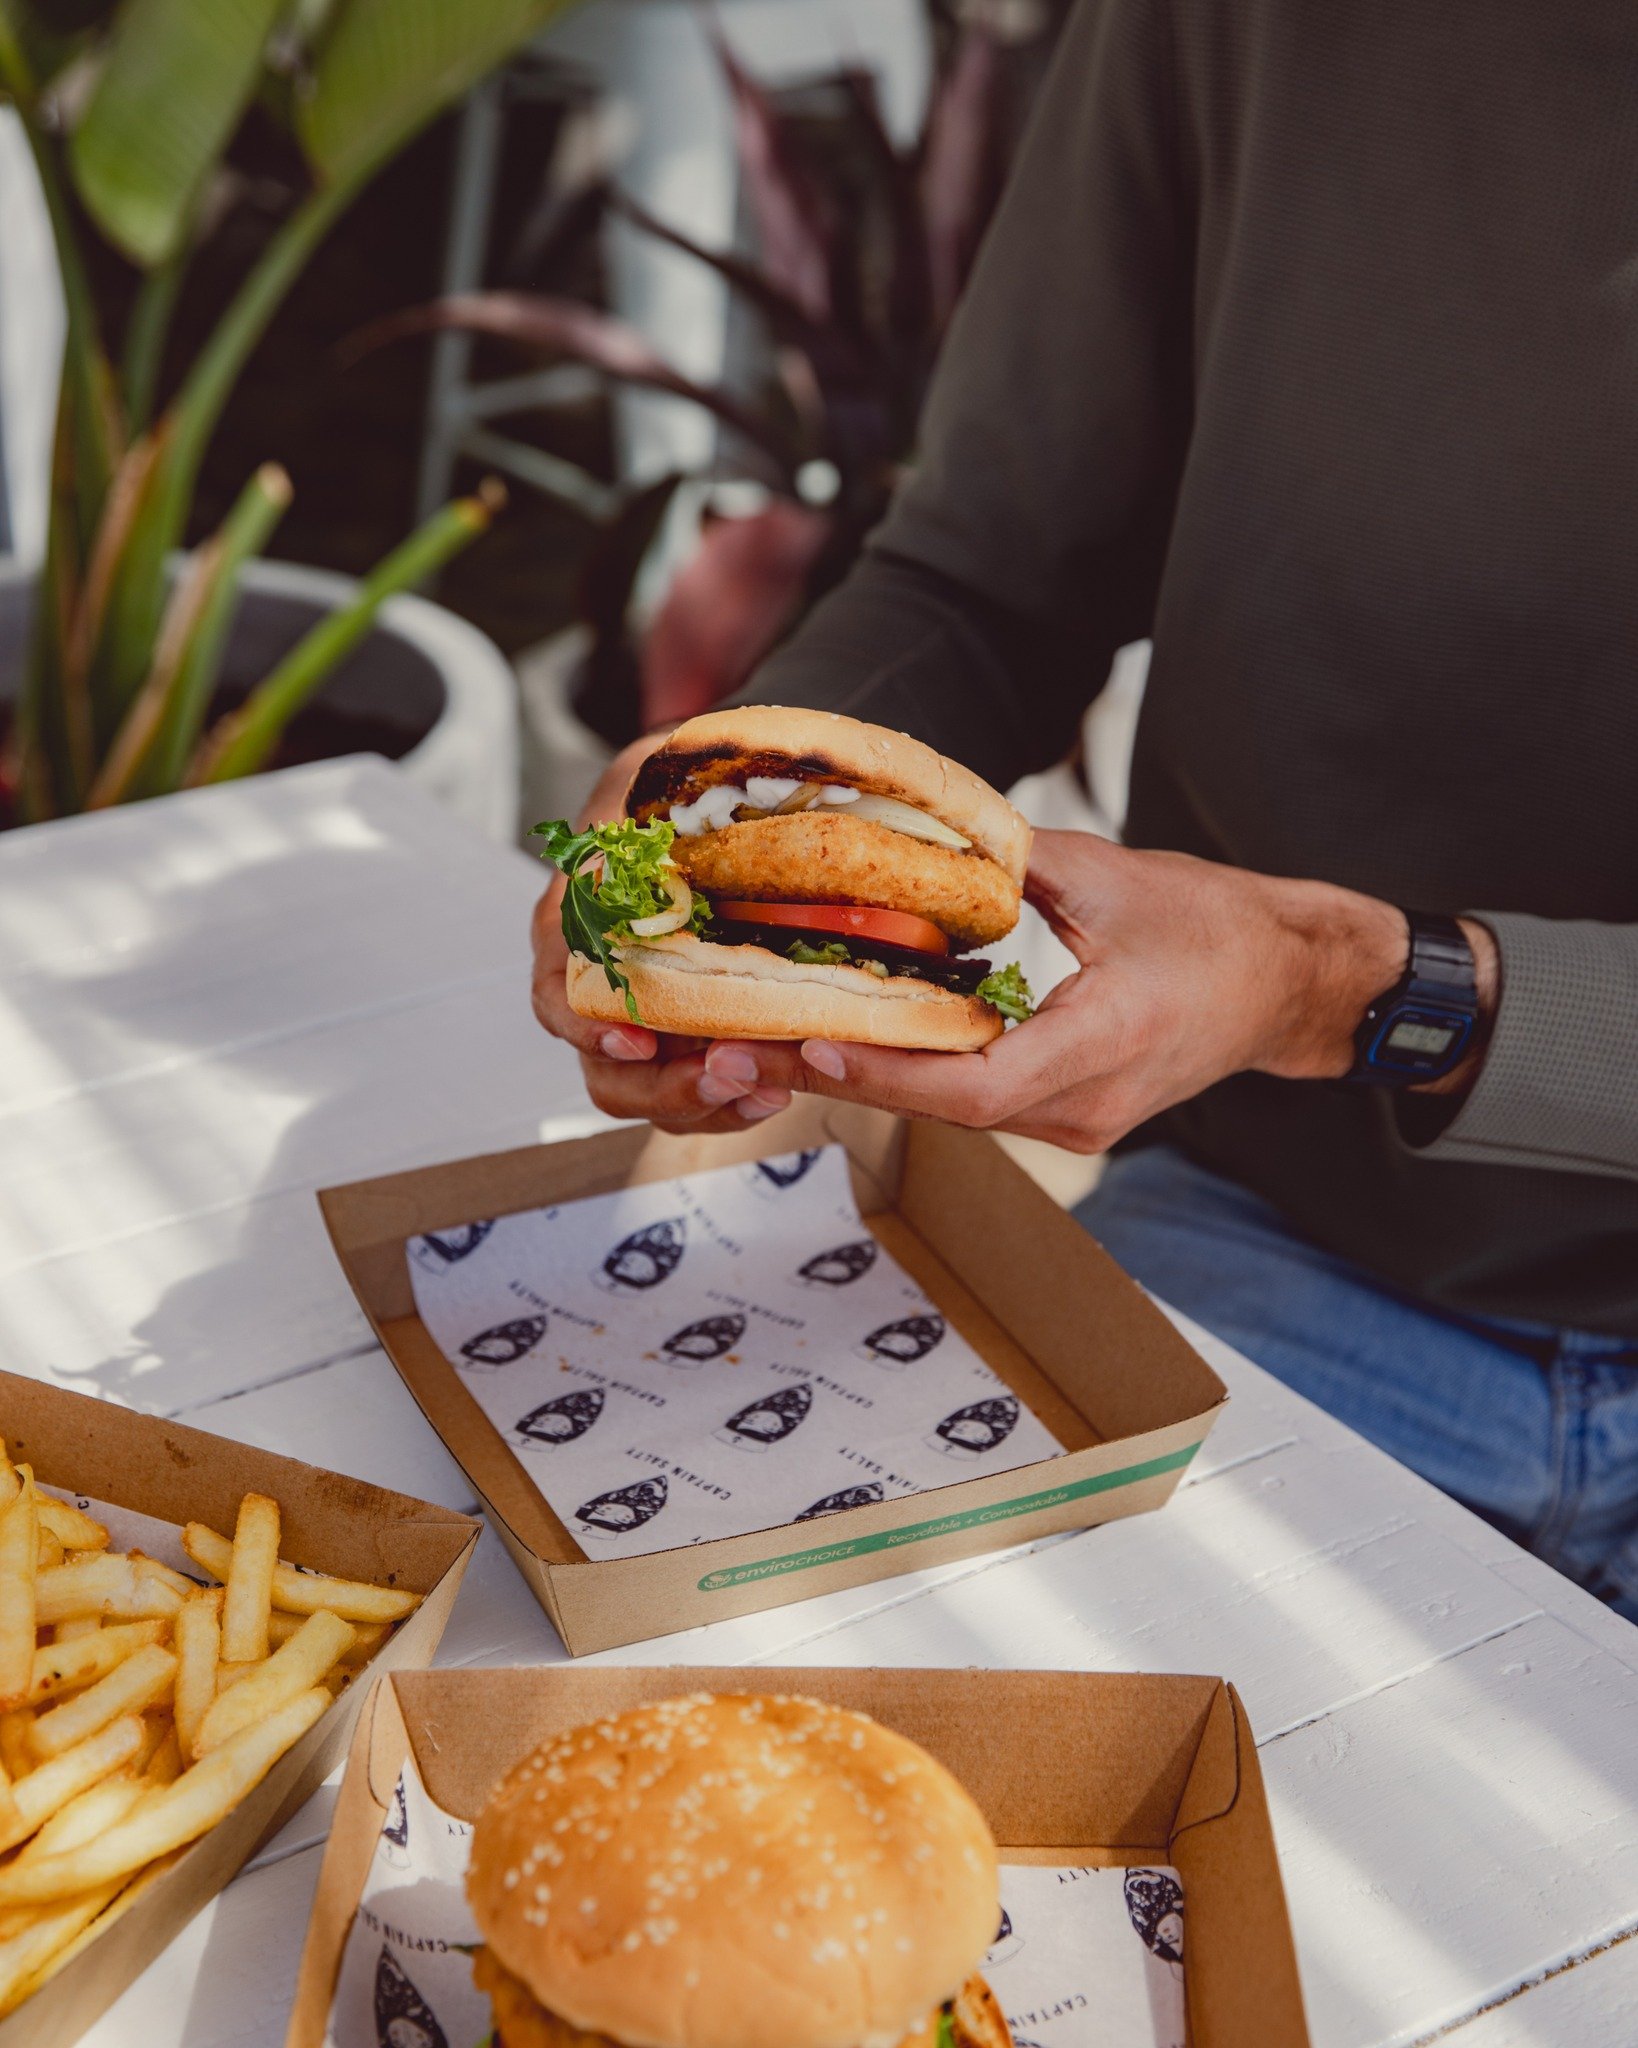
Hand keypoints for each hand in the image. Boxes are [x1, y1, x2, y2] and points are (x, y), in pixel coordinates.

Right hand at [529, 738, 794, 1132]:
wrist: (691, 806)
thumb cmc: (666, 793)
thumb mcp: (653, 781)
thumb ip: (657, 799)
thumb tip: (685, 797)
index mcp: (572, 927)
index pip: (557, 997)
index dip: (588, 1027)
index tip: (636, 1037)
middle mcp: (597, 987)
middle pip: (607, 1071)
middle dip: (667, 1087)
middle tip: (732, 1074)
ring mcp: (642, 1020)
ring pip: (651, 1095)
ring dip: (707, 1104)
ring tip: (770, 1091)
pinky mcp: (686, 1039)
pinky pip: (696, 1090)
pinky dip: (733, 1099)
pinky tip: (779, 1087)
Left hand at [733, 829, 1495, 1152]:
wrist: (1285, 985)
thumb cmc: (1215, 927)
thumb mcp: (1114, 876)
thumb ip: (1012, 861)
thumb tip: (917, 835)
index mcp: (1106, 1047)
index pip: (980, 1087)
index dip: (893, 1072)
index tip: (818, 1040)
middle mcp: (1085, 1107)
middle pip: (947, 1107)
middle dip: (849, 1073)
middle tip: (750, 1043)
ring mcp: (1076, 1122)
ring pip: (953, 1111)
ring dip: (871, 1076)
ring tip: (777, 1039)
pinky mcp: (1067, 1115)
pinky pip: (974, 1101)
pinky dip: (913, 1072)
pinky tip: (853, 1037)